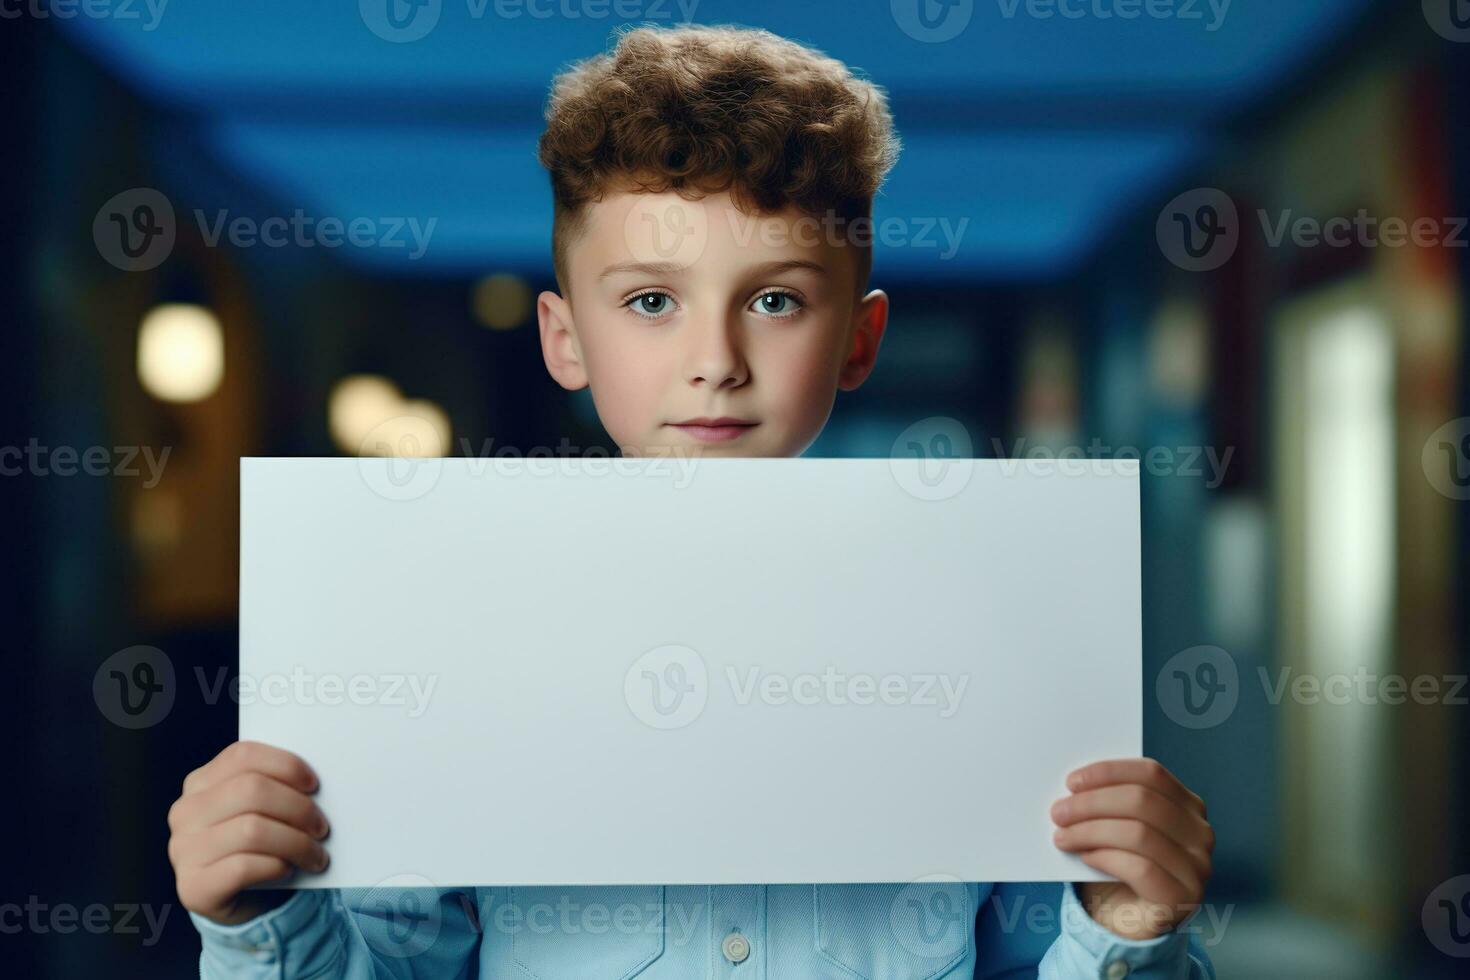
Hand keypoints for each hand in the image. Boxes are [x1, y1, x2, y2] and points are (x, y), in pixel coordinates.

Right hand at [167, 741, 330, 925]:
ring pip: (252, 830)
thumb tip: (314, 783)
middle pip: (252, 790)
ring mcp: (184, 850)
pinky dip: (276, 866)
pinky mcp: (194, 887)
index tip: (314, 784)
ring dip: (296, 843)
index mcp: (201, 783)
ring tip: (315, 854)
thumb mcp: (262, 810)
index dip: (284, 765)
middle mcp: (186, 812)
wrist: (242, 901)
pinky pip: (243, 867)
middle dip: (297, 807)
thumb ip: (275, 788)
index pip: (242, 755)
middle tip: (321, 827)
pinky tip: (288, 869)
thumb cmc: (259, 846)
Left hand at [1051, 757, 1212, 939]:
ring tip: (1062, 837)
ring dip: (1091, 831)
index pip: (1151, 774)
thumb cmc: (1119, 865)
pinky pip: (1140, 869)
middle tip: (1058, 812)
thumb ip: (1108, 803)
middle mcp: (1200, 833)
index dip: (1109, 773)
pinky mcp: (1183, 898)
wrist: (1127, 920)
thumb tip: (1074, 787)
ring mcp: (1197, 867)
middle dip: (1093, 803)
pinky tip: (1087, 857)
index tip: (1072, 782)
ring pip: (1139, 833)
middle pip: (1142, 801)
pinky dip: (1106, 858)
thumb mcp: (1117, 825)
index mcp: (1188, 805)